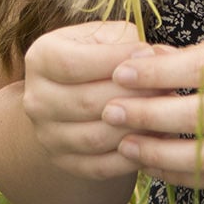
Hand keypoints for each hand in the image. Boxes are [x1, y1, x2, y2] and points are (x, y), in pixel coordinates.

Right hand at [23, 20, 162, 181]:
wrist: (76, 89)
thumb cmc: (99, 53)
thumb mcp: (108, 36)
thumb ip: (130, 44)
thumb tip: (163, 58)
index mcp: (41, 57)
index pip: (73, 64)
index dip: (115, 61)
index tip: (150, 54)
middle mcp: (36, 99)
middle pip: (86, 103)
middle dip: (133, 95)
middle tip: (167, 87)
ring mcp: (46, 135)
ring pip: (95, 138)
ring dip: (135, 127)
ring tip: (165, 112)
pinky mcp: (64, 161)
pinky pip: (99, 167)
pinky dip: (130, 156)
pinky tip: (155, 139)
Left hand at [103, 20, 203, 191]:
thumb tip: (149, 58)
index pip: (199, 68)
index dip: (155, 74)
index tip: (120, 74)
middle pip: (196, 115)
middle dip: (146, 115)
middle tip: (109, 112)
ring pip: (202, 156)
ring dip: (156, 153)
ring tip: (124, 145)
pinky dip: (182, 174)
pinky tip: (156, 164)